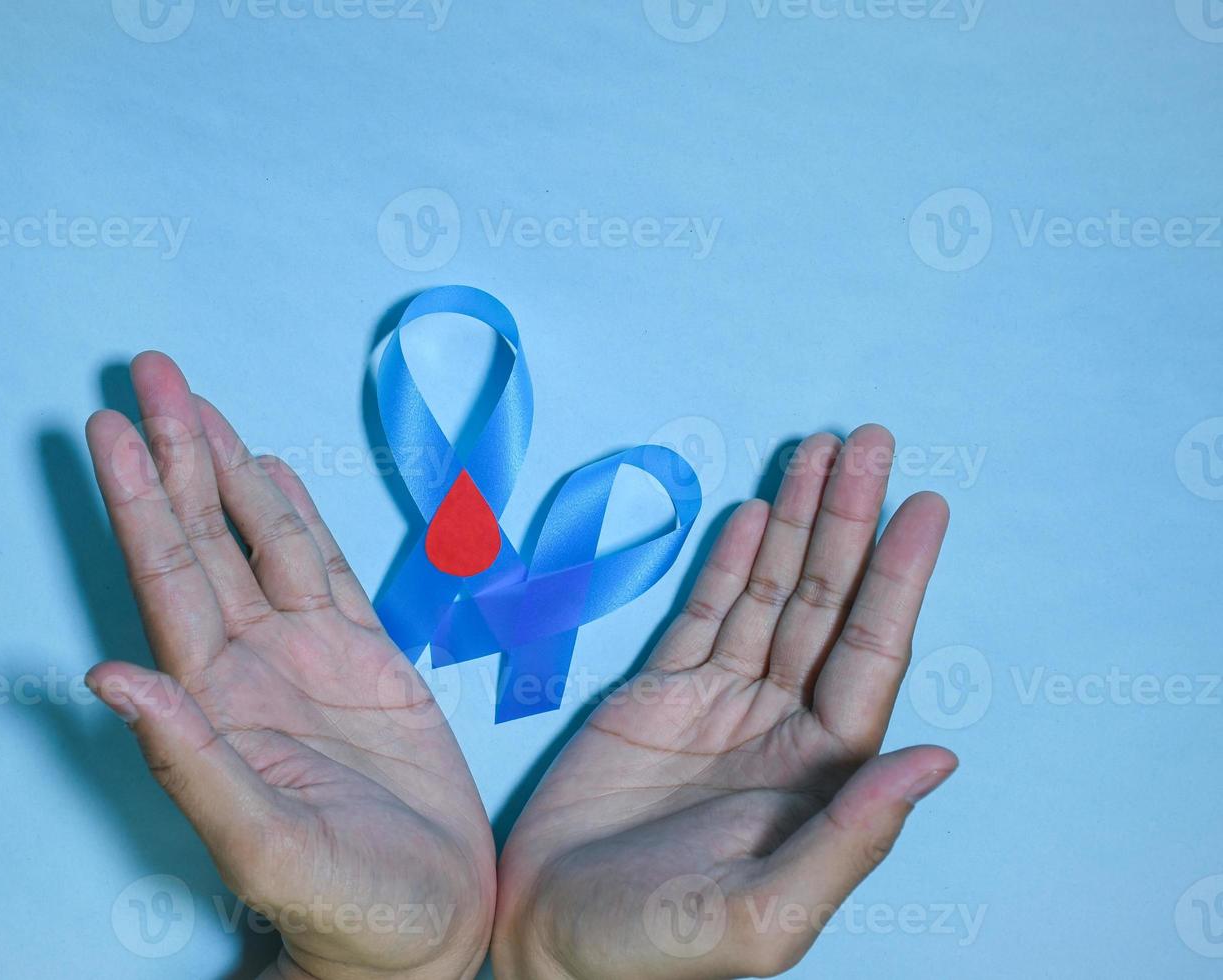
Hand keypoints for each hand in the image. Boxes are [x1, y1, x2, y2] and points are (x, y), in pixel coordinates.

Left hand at [83, 353, 494, 979]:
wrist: (425, 931)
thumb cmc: (344, 909)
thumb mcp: (263, 842)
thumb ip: (190, 759)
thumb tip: (107, 676)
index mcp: (218, 701)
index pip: (168, 577)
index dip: (139, 500)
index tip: (110, 426)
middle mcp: (252, 665)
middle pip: (203, 536)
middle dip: (175, 453)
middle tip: (150, 371)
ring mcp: (308, 659)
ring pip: (259, 541)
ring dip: (226, 469)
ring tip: (198, 403)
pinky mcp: (367, 663)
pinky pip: (323, 572)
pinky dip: (297, 517)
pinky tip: (270, 473)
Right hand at [492, 426, 954, 978]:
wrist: (550, 943)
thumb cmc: (660, 949)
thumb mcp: (767, 914)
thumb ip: (852, 836)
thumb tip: (940, 757)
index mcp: (821, 774)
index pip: (872, 654)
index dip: (898, 577)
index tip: (924, 505)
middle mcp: (781, 726)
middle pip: (828, 604)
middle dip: (847, 521)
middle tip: (867, 440)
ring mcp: (720, 704)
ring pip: (771, 595)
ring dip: (795, 523)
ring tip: (818, 452)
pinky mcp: (659, 696)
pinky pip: (705, 612)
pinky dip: (730, 561)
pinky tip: (754, 512)